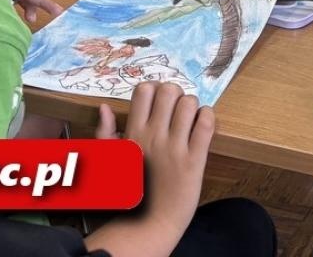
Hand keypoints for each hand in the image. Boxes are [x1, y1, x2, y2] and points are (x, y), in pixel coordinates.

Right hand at [97, 80, 213, 238]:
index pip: (144, 90)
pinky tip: (202, 125)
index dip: (155, 89)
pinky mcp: (194, 160)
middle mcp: (153, 137)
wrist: (150, 223)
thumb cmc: (131, 190)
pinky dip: (208, 117)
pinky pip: (206, 124)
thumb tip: (104, 107)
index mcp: (133, 134)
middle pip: (169, 90)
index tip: (160, 101)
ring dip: (193, 106)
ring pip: (190, 103)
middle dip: (176, 94)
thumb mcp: (111, 160)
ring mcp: (174, 148)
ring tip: (191, 118)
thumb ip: (106, 133)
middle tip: (177, 108)